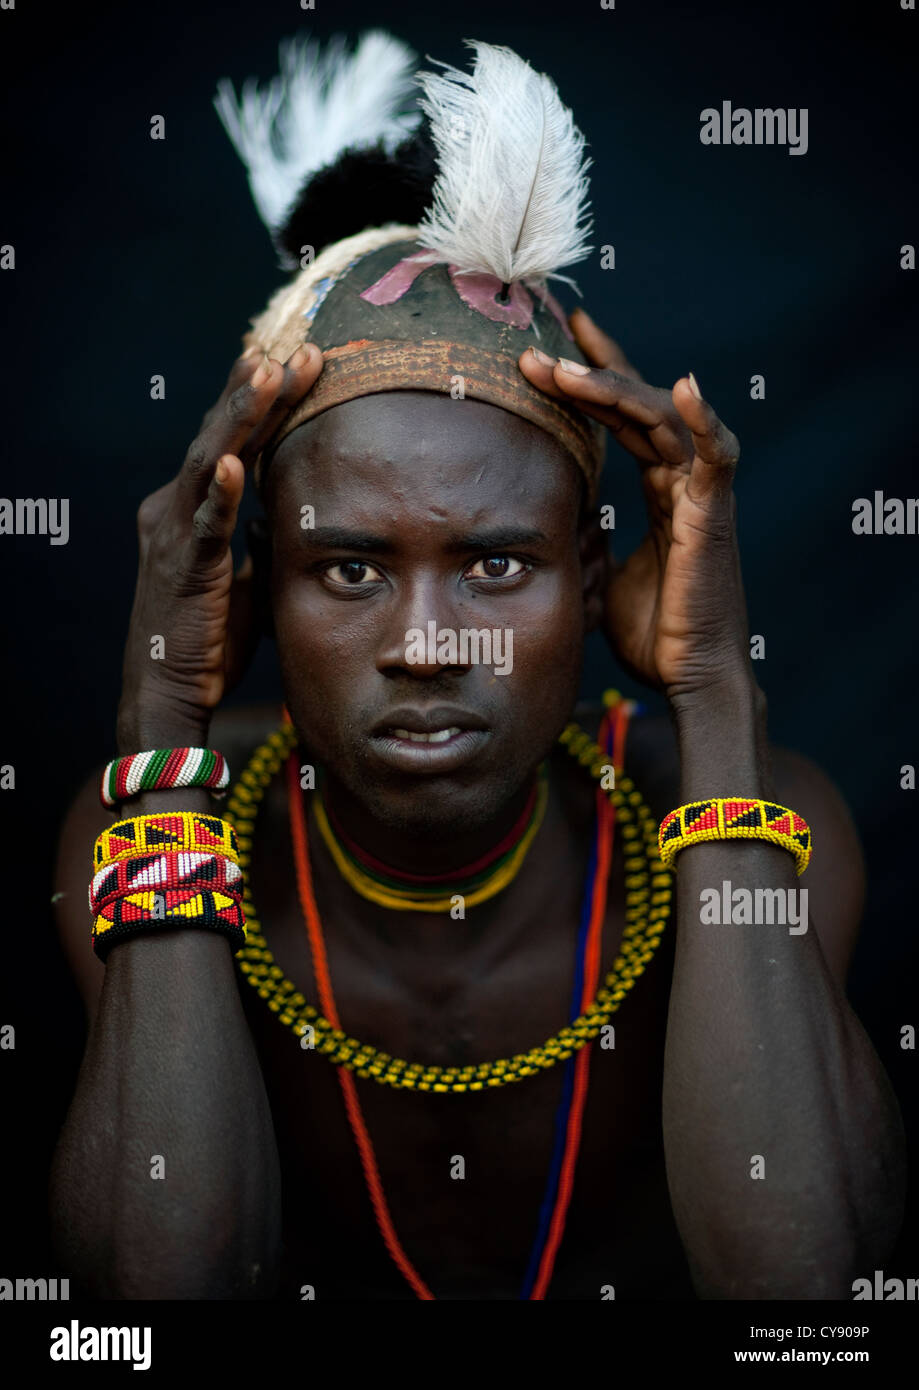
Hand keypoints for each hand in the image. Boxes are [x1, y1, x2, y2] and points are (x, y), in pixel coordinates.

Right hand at [117, 344, 322, 748]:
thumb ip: (259, 542)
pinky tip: (233, 461)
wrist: (170, 692)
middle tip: (299, 348)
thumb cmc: (208, 641)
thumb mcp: (246, 581)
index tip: (304, 364)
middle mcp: (175, 508)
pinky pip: (204, 524)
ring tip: (266, 373)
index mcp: (191, 509)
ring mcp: (175, 535)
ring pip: (210, 461)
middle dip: (260, 390)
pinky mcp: (183, 568)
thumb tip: (285, 516)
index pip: (235, 442)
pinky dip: (218, 491)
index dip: (267, 402)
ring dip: (240, 416)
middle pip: (222, 435)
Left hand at [518, 309, 749, 698]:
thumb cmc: (656, 635)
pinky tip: (685, 388)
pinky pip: (716, 457)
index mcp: (661, 492)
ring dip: (612, 388)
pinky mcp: (714, 516)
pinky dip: (704, 421)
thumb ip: (589, 542)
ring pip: (660, 419)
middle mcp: (682, 482)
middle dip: (587, 373)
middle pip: (637, 406)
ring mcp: (700, 494)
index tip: (553, 348)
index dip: (595, 378)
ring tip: (563, 367)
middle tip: (533, 352)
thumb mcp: (605, 576)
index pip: (626, 419)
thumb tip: (555, 525)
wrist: (689, 677)